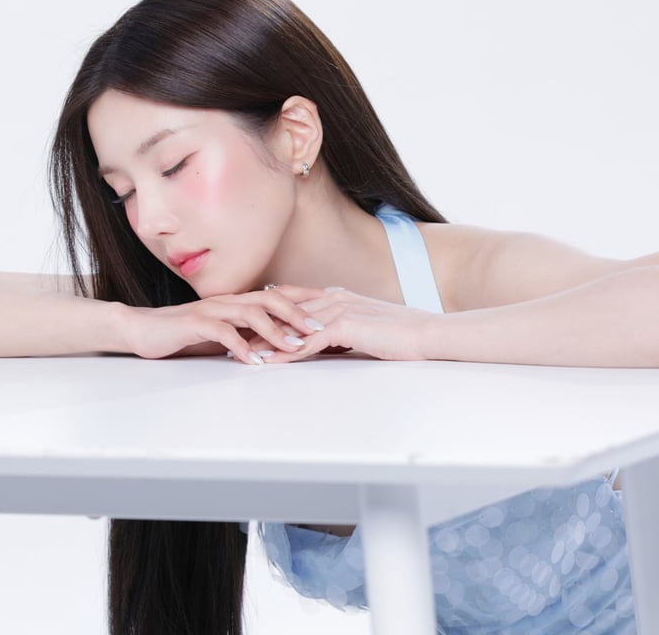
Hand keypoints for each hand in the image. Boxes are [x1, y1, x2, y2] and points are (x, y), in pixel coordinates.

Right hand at [122, 289, 329, 364]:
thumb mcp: (222, 335)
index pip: (277, 294)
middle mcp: (228, 301)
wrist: (142, 329)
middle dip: (298, 313)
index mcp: (237, 302)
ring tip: (295, 346)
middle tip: (319, 330)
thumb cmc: (183, 334)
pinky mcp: (194, 324)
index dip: (304, 299)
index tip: (330, 309)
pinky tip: (254, 361)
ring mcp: (211, 310)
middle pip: (270, 298)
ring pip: (250, 314)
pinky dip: (240, 347)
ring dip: (275, 331)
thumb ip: (246, 336)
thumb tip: (276, 348)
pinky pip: (222, 332)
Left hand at [242, 285, 439, 362]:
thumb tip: (326, 342)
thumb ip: (344, 330)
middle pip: (284, 311)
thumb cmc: (402, 334)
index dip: (268, 312)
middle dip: (256, 325)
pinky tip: (268, 363)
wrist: (427, 333)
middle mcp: (334, 298)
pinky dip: (284, 353)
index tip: (246, 323)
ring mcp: (338, 310)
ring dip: (263, 340)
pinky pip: (306, 342)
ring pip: (290, 326)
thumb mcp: (367, 327)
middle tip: (230, 337)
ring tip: (239, 353)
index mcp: (338, 295)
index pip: (293, 301)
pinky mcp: (344, 327)